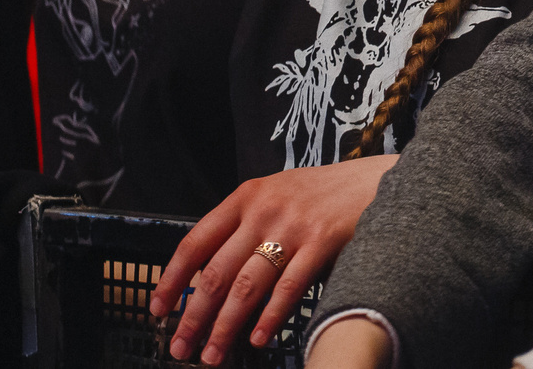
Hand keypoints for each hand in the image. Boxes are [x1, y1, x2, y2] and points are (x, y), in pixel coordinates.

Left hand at [147, 156, 394, 362]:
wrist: (373, 181)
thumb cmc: (321, 194)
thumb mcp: (274, 195)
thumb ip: (243, 226)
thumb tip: (209, 279)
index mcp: (245, 198)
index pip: (195, 242)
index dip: (173, 279)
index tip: (159, 309)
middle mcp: (263, 211)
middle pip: (217, 272)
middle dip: (194, 316)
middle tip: (180, 347)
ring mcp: (293, 227)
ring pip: (247, 286)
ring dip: (225, 326)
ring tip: (213, 355)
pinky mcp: (322, 242)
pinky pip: (289, 287)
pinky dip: (271, 317)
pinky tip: (258, 339)